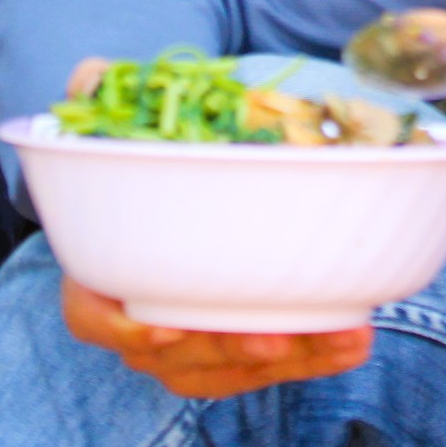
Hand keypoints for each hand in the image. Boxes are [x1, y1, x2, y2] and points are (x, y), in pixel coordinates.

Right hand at [56, 54, 372, 397]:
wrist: (192, 166)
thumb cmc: (148, 144)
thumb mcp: (121, 109)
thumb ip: (101, 92)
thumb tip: (91, 78)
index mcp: (101, 265)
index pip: (90, 313)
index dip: (119, 328)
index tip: (161, 329)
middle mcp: (141, 315)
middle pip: (173, 355)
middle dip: (226, 350)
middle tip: (272, 338)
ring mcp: (193, 338)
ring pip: (229, 368)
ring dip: (289, 361)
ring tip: (341, 337)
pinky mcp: (245, 340)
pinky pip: (276, 362)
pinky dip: (317, 356)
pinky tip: (356, 339)